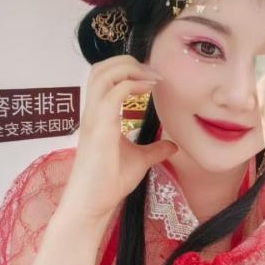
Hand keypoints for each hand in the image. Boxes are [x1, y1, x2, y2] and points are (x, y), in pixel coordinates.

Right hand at [59, 55, 176, 221]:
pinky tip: (149, 89)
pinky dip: (131, 84)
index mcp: (99, 115)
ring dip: (129, 68)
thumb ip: (154, 150)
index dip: (127, 68)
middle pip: (100, 67)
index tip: (153, 77)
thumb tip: (173, 145)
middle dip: (127, 60)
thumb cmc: (109, 183)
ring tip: (152, 77)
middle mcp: (93, 111)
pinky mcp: (100, 128)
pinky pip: (113, 94)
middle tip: (154, 71)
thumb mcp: (139, 160)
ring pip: (103, 74)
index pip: (104, 76)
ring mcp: (94, 118)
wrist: (92, 204)